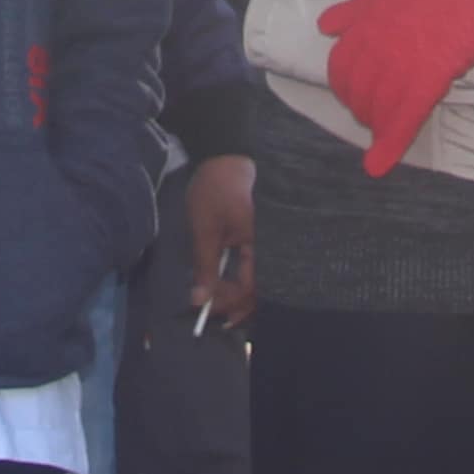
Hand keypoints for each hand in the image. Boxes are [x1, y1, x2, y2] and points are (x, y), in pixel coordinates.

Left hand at [184, 154, 258, 330]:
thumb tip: (199, 300)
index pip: (250, 288)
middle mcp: (274, 247)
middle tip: (217, 318)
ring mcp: (272, 243)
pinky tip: (233, 287)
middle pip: (264, 291)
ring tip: (223, 308)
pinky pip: (262, 267)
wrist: (228, 155)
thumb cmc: (215, 189)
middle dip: (240, 307)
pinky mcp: (266, 239)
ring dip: (244, 297)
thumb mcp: (205, 228)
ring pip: (265, 282)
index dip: (228, 303)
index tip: (205, 308)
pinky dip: (249, 281)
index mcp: (262, 244)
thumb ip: (205, 266)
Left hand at [317, 0, 473, 176]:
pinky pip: (403, 118)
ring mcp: (401, 62)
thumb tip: (326, 27)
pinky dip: (390, 144)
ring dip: (376, 126)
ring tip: (382, 132)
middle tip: (373, 114)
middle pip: (355, 90)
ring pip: (376, 108)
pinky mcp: (429, 78)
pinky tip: (378, 164)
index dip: (345, 85)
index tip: (355, 92)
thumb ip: (356, 11)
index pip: (340, 64)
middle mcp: (375, 43)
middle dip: (361, 107)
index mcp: (366, 19)